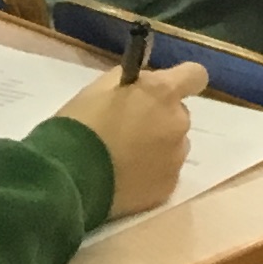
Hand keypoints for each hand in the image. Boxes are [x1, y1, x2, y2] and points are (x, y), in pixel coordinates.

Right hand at [57, 59, 207, 216]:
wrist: (66, 176)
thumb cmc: (79, 125)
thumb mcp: (101, 88)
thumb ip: (133, 83)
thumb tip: (144, 87)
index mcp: (163, 92)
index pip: (195, 75)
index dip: (183, 81)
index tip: (165, 91)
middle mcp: (177, 122)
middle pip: (178, 115)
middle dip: (159, 120)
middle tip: (128, 132)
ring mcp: (175, 157)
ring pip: (173, 147)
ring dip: (157, 148)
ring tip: (123, 160)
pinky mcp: (167, 188)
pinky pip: (164, 175)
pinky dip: (149, 176)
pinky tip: (123, 180)